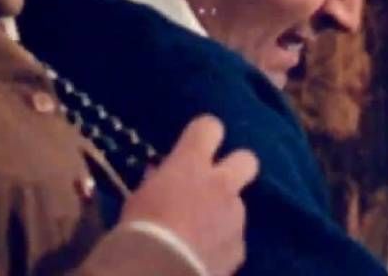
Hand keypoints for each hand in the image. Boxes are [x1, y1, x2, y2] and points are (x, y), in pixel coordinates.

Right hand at [119, 115, 256, 275]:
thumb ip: (158, 182)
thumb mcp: (140, 197)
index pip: (209, 126)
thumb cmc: (141, 227)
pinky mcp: (239, 248)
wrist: (160, 270)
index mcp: (191, 163)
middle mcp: (220, 184)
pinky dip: (221, 246)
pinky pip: (233, 239)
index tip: (194, 145)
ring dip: (223, 215)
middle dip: (236, 168)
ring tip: (200, 234)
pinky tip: (202, 256)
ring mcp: (234, 216)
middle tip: (216, 182)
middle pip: (247, 159)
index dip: (204, 134)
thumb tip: (161, 176)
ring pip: (238, 206)